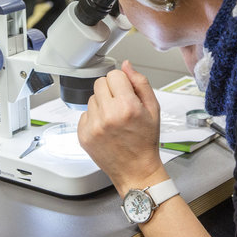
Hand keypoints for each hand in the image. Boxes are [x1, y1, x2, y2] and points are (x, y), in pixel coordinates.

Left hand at [78, 60, 165, 195]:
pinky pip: (85, 114)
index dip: (122, 82)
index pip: (114, 74)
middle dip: (111, 90)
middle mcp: (108, 115)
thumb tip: (126, 65)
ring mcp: (93, 126)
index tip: (126, 92)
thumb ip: (140, 83)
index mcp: (127, 106)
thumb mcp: (153, 109)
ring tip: (114, 119)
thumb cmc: (145, 141)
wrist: (136, 170)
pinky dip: (94, 118)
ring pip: (92, 98)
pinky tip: (106, 129)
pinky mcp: (83, 135)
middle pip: (100, 83)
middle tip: (121, 106)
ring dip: (102, 104)